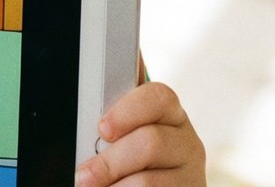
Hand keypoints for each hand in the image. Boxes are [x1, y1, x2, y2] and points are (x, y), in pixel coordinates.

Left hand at [75, 82, 205, 186]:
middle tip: (84, 176)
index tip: (102, 128)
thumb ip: (116, 120)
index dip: (127, 111)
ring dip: (115, 186)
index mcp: (169, 115)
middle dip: (110, 162)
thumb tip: (95, 97)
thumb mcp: (124, 137)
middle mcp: (186, 142)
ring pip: (147, 180)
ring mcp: (190, 174)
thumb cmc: (127, 164)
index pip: (158, 97)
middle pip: (150, 142)